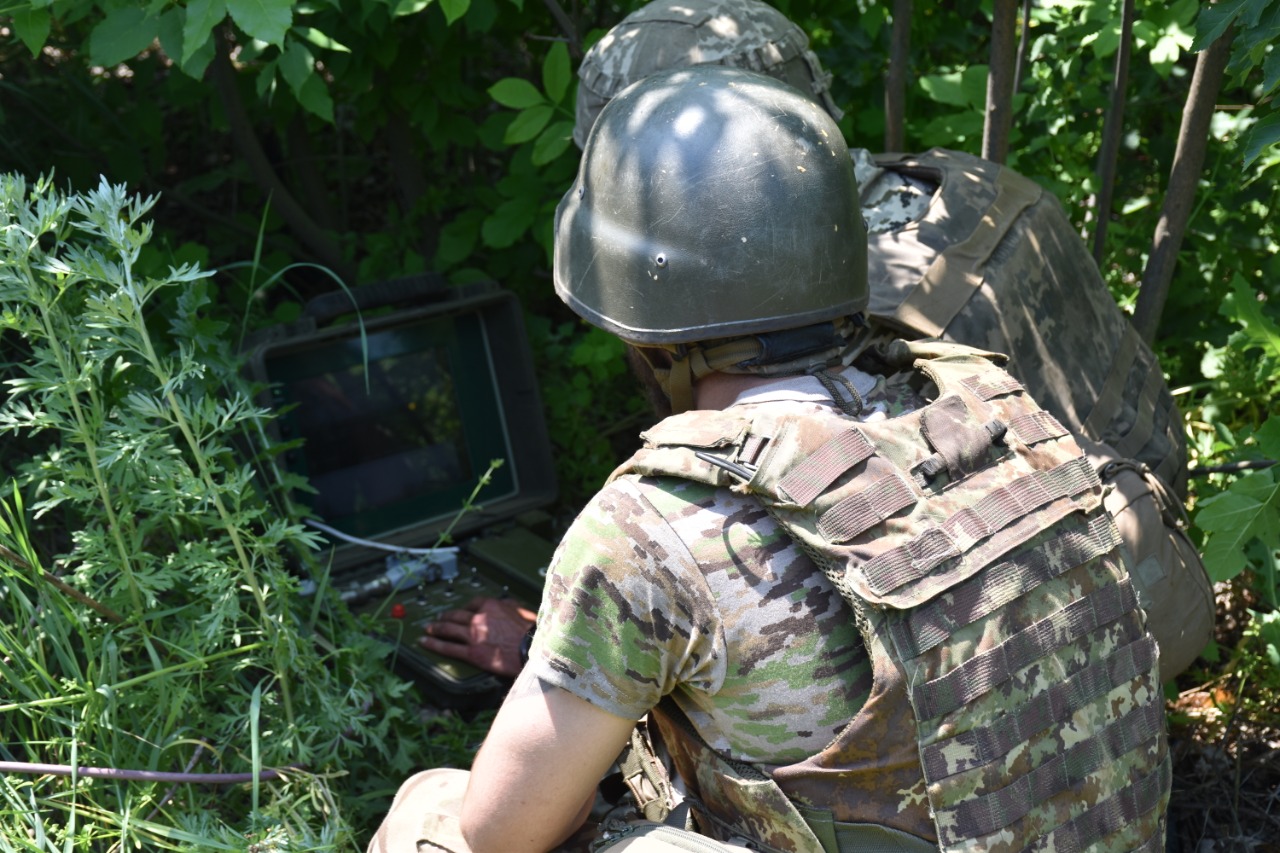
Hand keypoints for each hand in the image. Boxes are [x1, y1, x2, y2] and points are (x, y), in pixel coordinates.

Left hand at [420, 596, 536, 677]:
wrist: (532, 650)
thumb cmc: (531, 632)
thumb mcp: (522, 611)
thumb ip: (510, 606)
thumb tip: (506, 604)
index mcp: (491, 606)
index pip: (472, 603)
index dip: (464, 607)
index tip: (461, 610)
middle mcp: (478, 618)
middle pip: (456, 615)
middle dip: (445, 616)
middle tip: (438, 618)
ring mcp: (473, 635)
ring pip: (448, 629)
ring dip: (436, 628)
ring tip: (428, 629)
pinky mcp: (472, 653)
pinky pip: (448, 647)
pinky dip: (434, 644)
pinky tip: (425, 642)